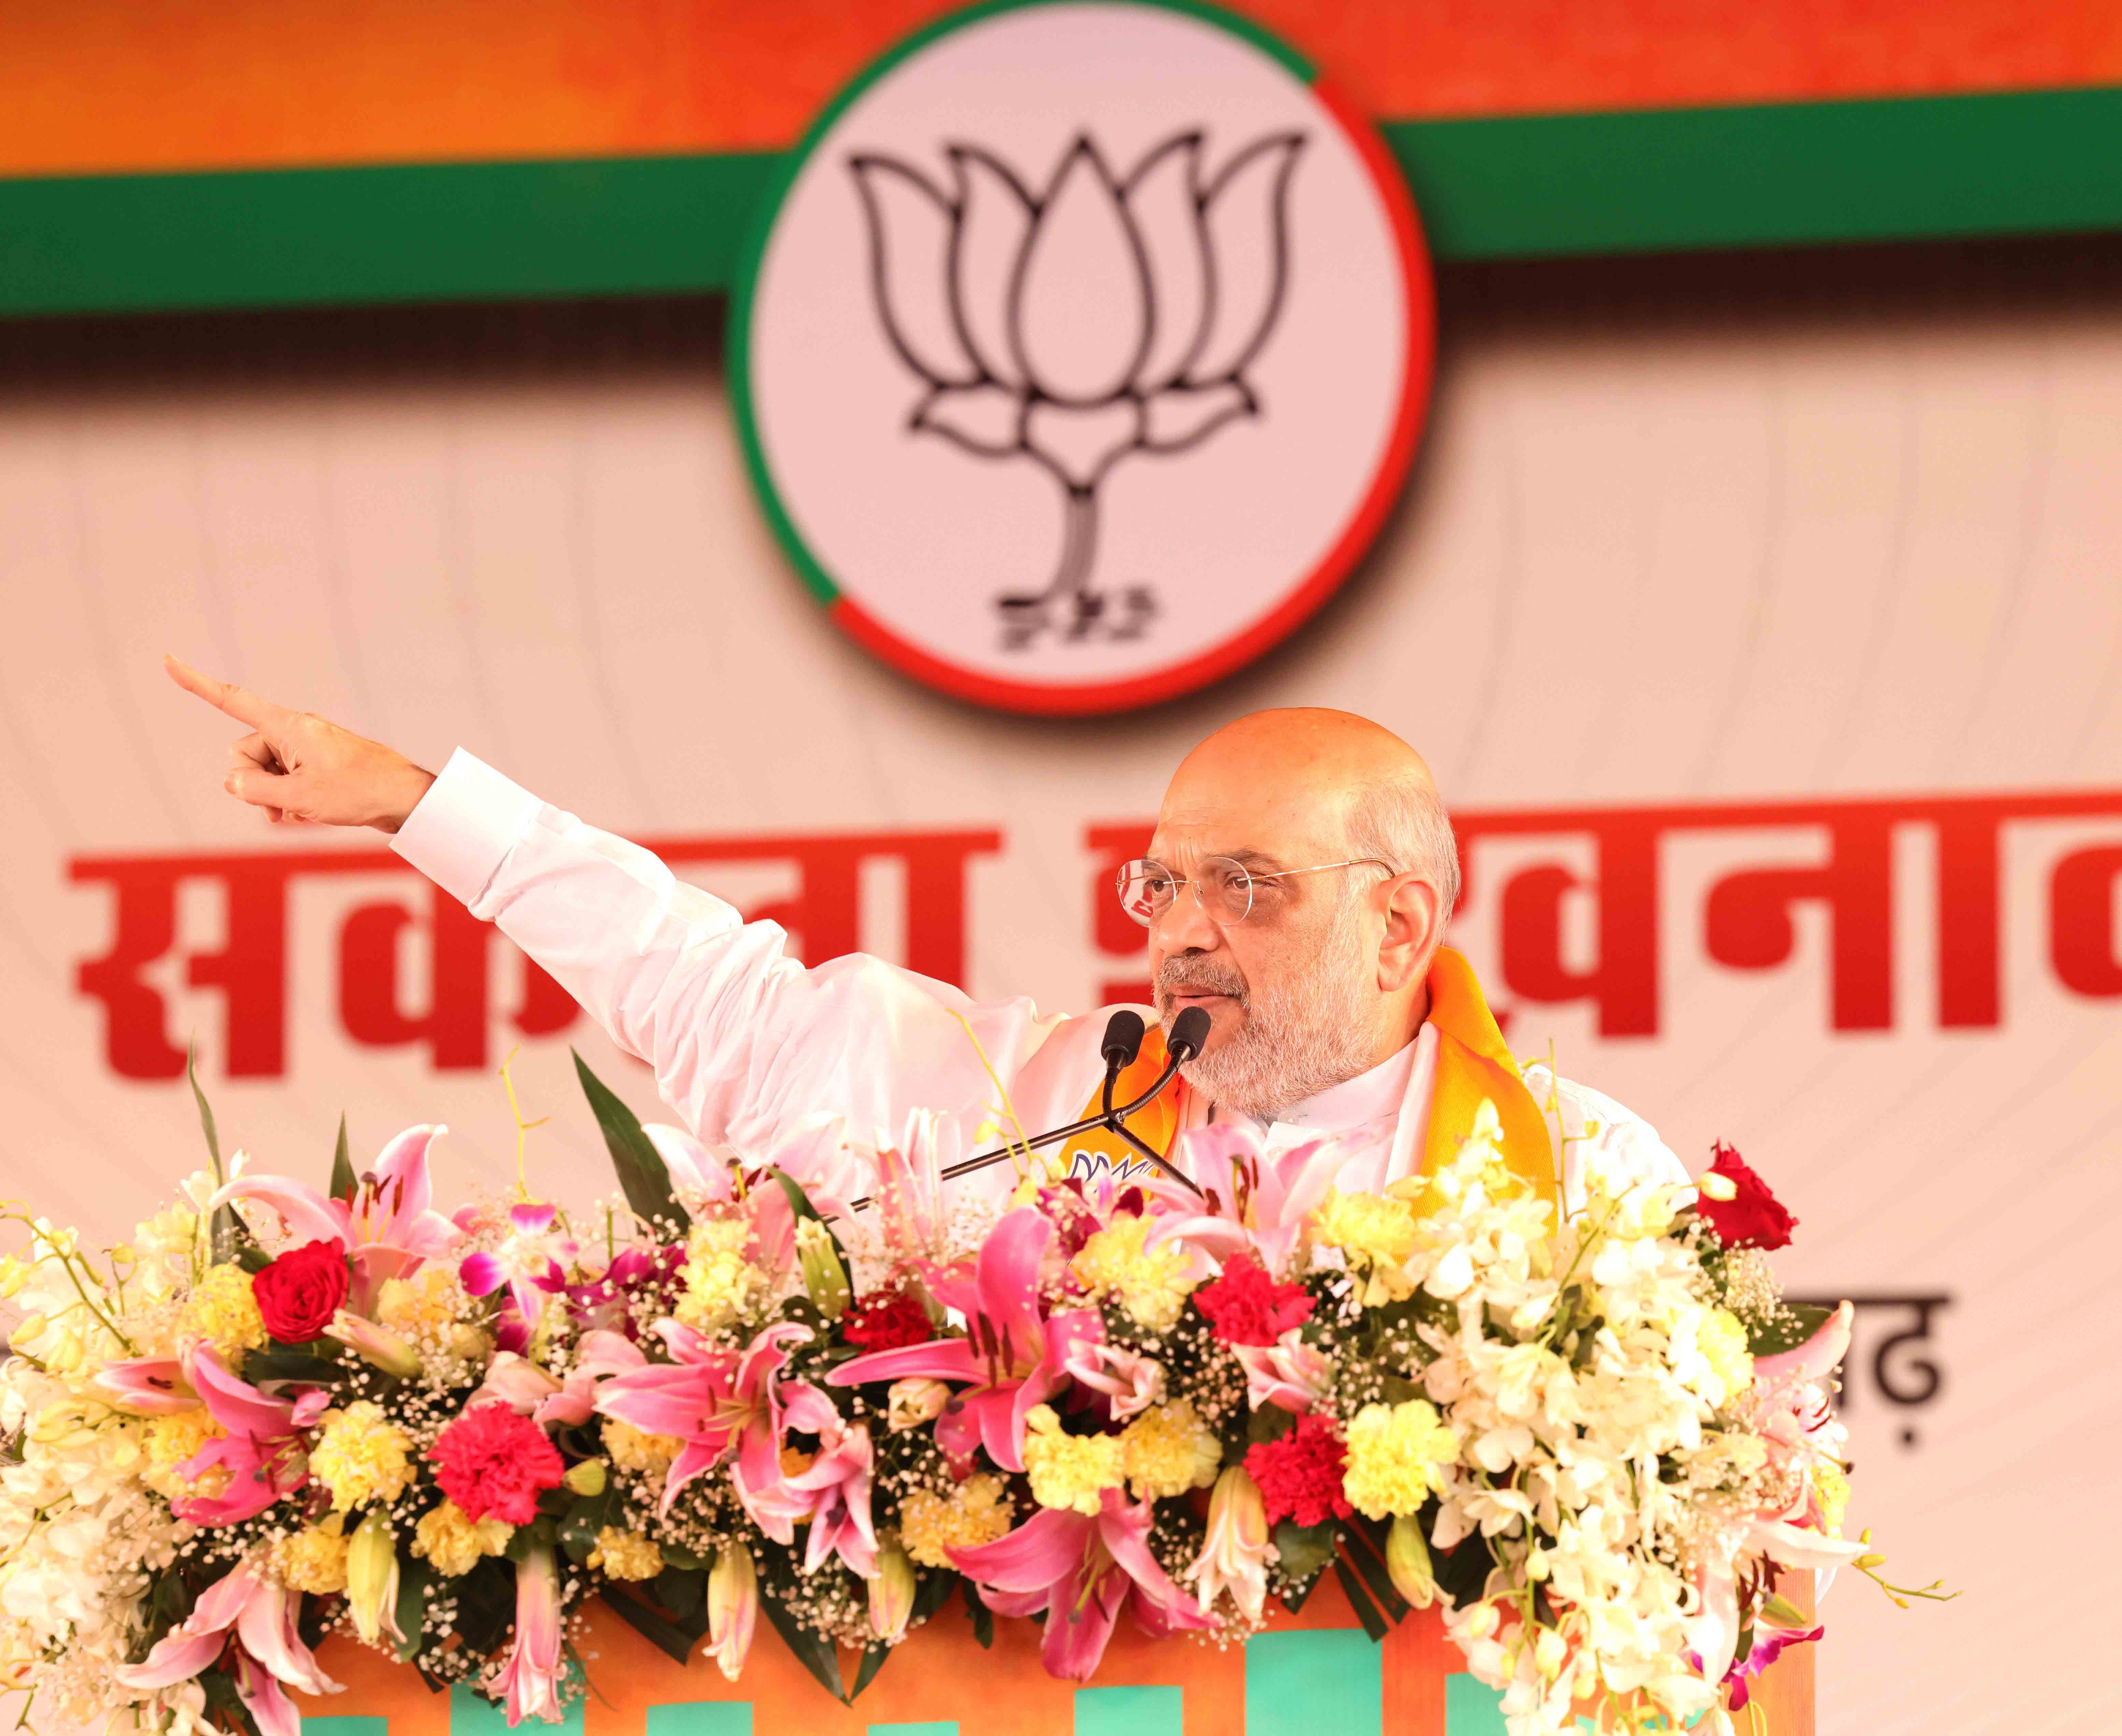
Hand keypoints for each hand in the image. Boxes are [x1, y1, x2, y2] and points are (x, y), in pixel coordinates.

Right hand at [165, 656, 436, 832]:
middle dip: (254, 786)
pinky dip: (293, 804)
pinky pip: (287, 787)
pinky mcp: (317, 768)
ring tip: (306, 813)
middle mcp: (293, 732)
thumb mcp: (298, 798)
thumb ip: (254, 789)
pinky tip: (315, 815)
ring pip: (264, 777)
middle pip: (244, 757)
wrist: (406, 800)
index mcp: (287, 727)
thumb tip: (232, 781)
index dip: (197, 683)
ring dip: (275, 801)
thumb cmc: (358, 793)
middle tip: (286, 805)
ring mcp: (305, 751)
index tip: (168, 660)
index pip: (232, 700)